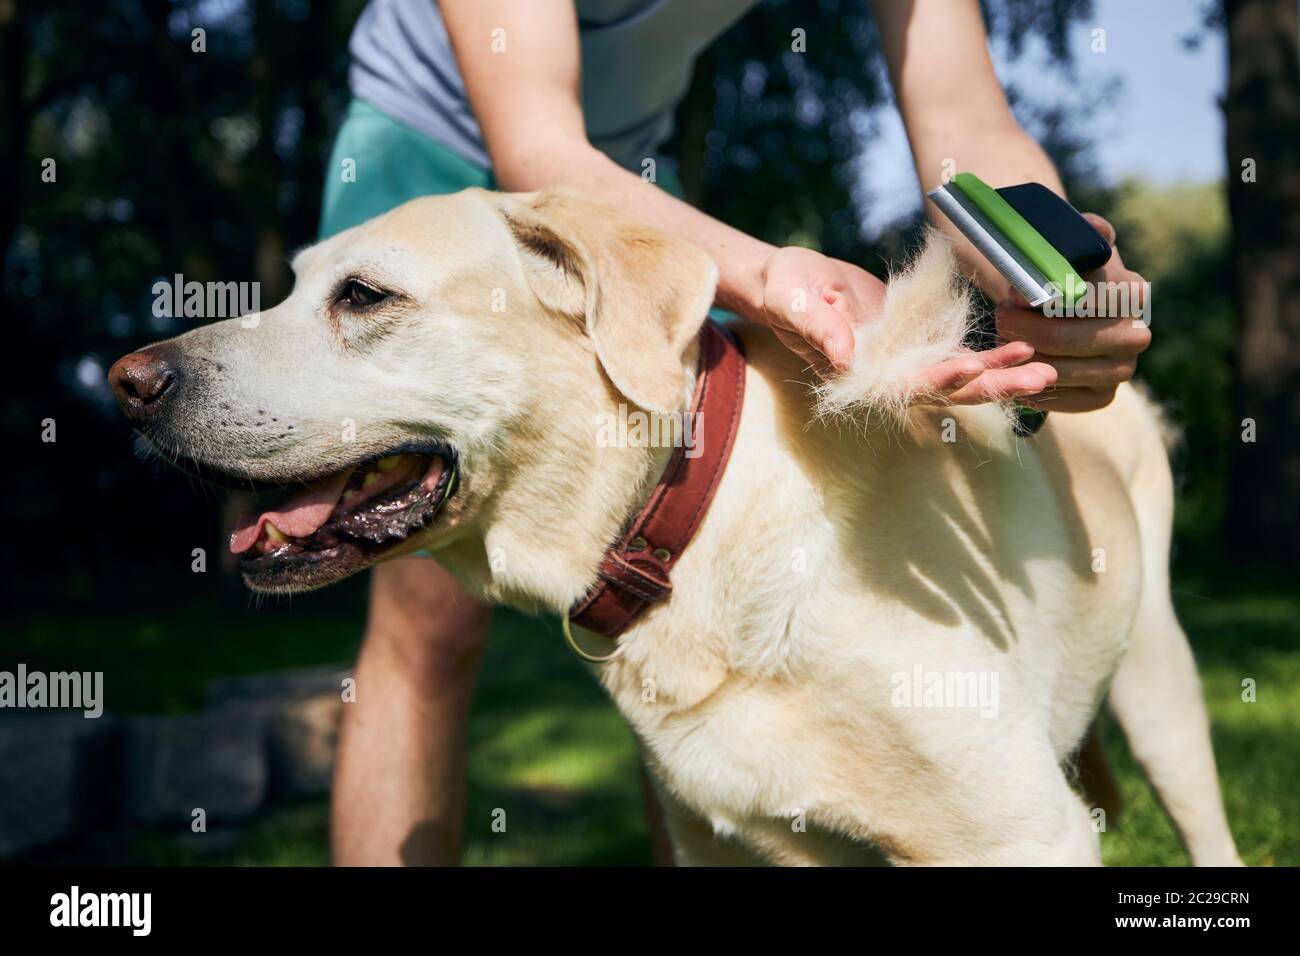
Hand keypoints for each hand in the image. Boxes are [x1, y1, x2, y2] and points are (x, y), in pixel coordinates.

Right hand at [757, 246, 1055, 403]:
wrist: (790, 283)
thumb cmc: (785, 291)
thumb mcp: (795, 302)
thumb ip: (818, 329)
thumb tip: (846, 357)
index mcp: (857, 376)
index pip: (902, 388)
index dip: (936, 381)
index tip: (968, 368)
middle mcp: (886, 379)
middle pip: (946, 393)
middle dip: (993, 386)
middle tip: (1041, 378)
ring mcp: (903, 365)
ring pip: (960, 381)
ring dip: (1002, 377)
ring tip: (1046, 370)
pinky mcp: (916, 346)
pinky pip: (958, 356)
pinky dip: (990, 356)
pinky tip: (1024, 349)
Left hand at [995, 215, 1151, 411]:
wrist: (1065, 305)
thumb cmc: (1063, 272)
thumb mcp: (1072, 244)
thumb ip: (1083, 232)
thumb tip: (1091, 226)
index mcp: (1132, 292)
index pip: (1083, 301)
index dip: (1041, 300)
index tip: (1012, 297)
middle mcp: (1136, 333)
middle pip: (1066, 338)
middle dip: (1025, 331)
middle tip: (1000, 321)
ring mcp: (1124, 368)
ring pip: (1061, 370)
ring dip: (1023, 359)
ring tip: (1002, 344)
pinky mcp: (1105, 394)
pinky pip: (1067, 400)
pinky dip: (1036, 390)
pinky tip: (1015, 374)